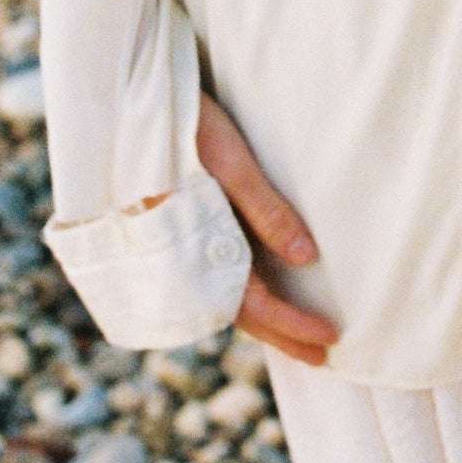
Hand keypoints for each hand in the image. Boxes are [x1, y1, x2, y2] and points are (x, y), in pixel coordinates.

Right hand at [139, 91, 338, 368]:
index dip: (292, 325)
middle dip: (281, 335)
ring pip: (225, 297)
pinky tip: (259, 291)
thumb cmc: (184, 127)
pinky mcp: (179, 231)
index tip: (329, 339)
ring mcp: (179, 248)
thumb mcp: (231, 164)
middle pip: (238, 312)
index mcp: (195, 248)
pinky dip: (243, 292)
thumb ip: (266, 212)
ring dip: (262, 318)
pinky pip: (214, 277)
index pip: (252, 304)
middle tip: (322, 359)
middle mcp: (184, 257)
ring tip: (296, 334)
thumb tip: (306, 258)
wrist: (132, 103)